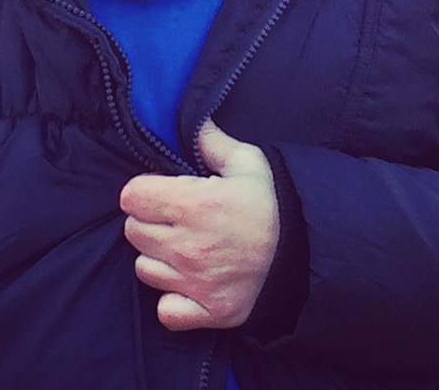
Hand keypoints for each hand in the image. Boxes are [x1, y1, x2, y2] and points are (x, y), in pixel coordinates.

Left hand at [120, 118, 278, 331]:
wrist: (306, 252)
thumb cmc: (274, 203)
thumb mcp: (248, 162)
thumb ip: (212, 141)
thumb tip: (192, 123)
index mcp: (193, 205)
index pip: (132, 197)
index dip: (143, 190)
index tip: (158, 190)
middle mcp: (187, 247)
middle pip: (134, 231)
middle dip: (149, 219)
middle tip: (174, 216)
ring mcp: (195, 284)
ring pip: (145, 269)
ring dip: (158, 257)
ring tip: (183, 247)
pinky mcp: (208, 313)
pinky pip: (166, 311)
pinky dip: (172, 298)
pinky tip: (187, 283)